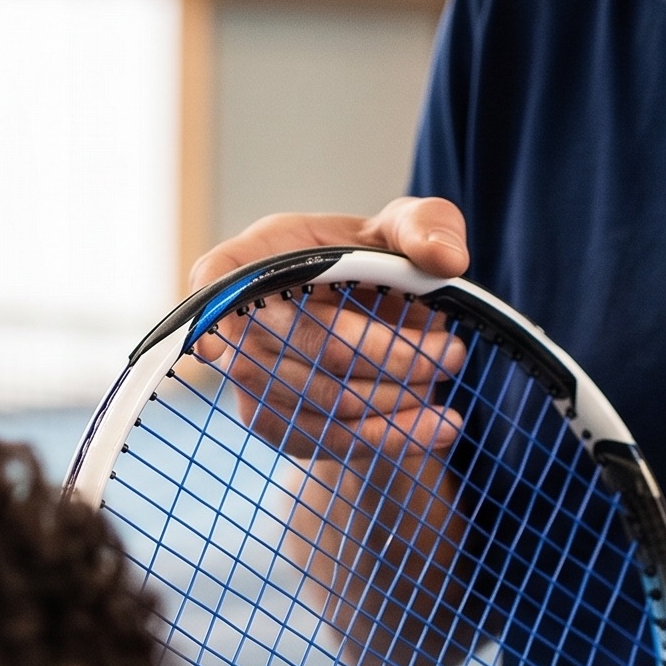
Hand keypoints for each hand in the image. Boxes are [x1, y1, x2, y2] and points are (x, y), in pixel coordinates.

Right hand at [186, 198, 472, 467]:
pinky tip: (435, 427)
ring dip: (396, 397)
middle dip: (389, 354)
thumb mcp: (405, 228)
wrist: (376, 327)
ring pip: (323, 398)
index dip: (213, 307)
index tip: (217, 345)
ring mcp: (251, 378)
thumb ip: (427, 225)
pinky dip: (388, 437)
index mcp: (261, 255)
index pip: (216, 276)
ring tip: (447, 378)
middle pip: (307, 344)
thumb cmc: (376, 264)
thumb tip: (446, 259)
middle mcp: (242, 319)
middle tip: (452, 351)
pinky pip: (328, 440)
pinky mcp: (274, 422)